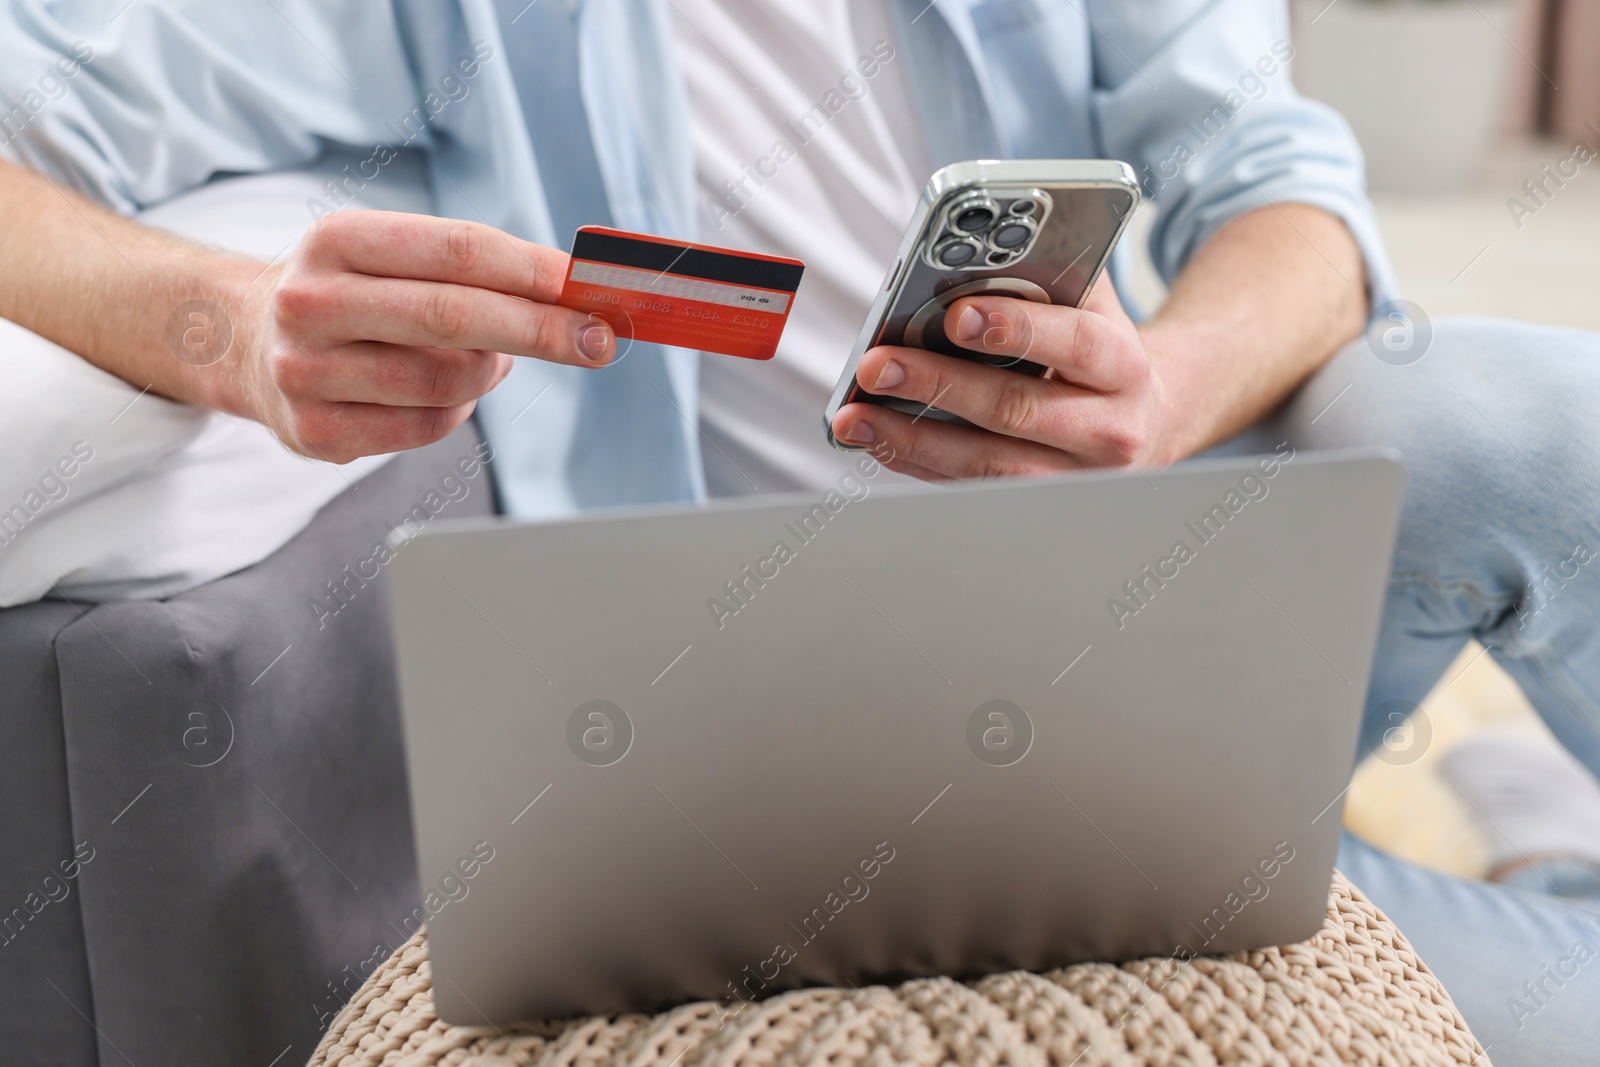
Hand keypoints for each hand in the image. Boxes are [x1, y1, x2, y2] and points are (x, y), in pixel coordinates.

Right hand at [227, 211, 613, 462]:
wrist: (247, 343)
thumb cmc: (354, 295)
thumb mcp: (393, 257)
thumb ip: (474, 270)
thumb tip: (572, 299)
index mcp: (336, 240)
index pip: (458, 250)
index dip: (533, 270)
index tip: (590, 287)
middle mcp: (310, 301)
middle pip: (454, 315)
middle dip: (542, 329)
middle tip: (599, 340)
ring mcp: (305, 372)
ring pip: (449, 380)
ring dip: (489, 373)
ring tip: (482, 358)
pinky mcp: (315, 432)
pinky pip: (427, 427)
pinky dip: (455, 411)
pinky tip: (437, 393)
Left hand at [828, 276, 1170, 480]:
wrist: (1144, 420)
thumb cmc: (1100, 352)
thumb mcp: (1093, 305)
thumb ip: (1049, 276)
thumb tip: (973, 256)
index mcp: (1123, 367)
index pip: (1075, 344)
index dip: (1016, 328)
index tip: (957, 314)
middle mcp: (1106, 430)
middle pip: (1014, 409)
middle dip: (937, 384)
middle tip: (878, 365)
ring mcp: (1070, 477)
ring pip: (985, 463)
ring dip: (911, 437)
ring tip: (855, 414)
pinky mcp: (1034, 501)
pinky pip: (967, 485)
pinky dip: (915, 462)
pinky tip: (877, 437)